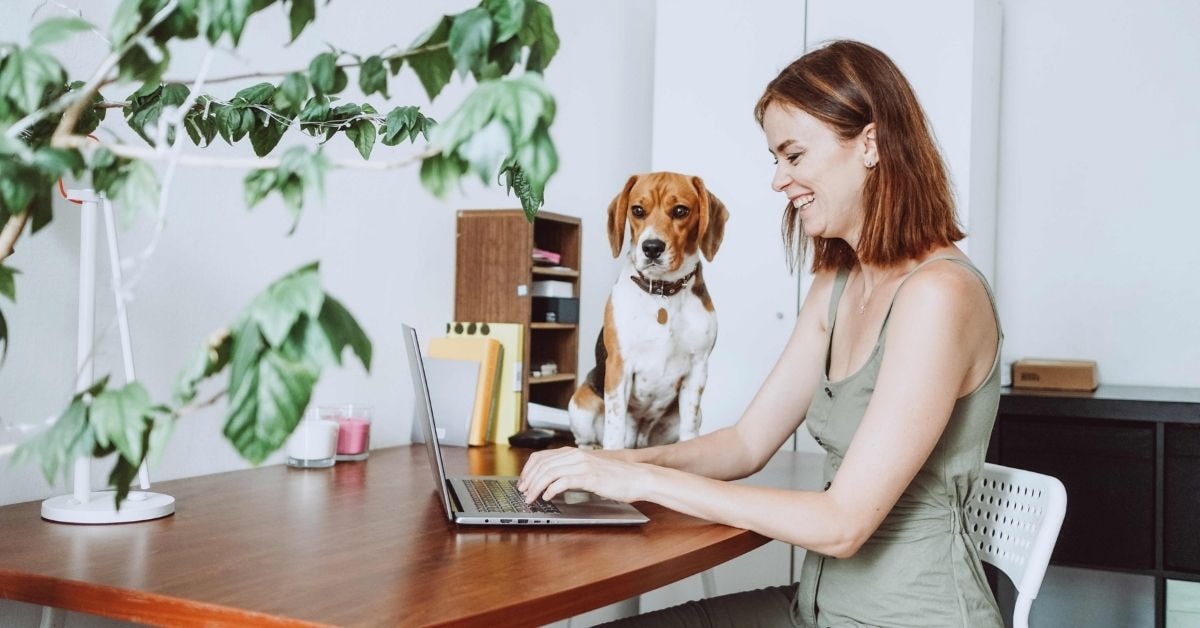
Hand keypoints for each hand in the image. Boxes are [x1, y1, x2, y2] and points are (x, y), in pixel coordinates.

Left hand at [517, 447, 647, 503]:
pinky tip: (547, 497)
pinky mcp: (588, 477)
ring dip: (536, 487)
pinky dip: (551, 490)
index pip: (540, 457)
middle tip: (523, 493)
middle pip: (541, 465)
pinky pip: (563, 481)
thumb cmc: (614, 477)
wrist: (636, 477)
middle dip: (528, 480)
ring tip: (531, 498)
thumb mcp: (588, 470)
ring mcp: (581, 465)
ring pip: (549, 472)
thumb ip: (572, 471)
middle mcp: (575, 456)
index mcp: (573, 453)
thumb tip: (553, 482)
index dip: (527, 470)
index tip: (522, 482)